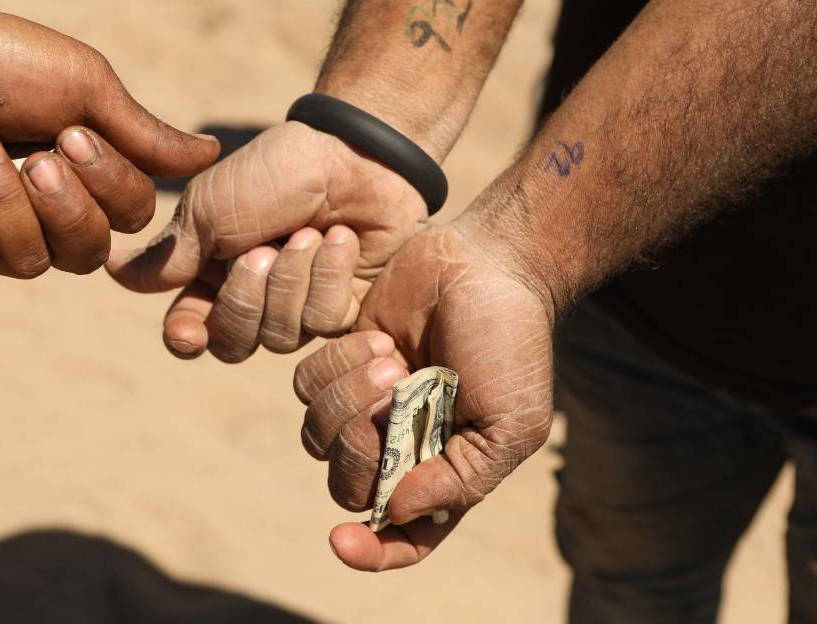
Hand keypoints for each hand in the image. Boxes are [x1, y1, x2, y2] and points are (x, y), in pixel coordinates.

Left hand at [0, 0, 218, 276]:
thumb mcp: (82, 86)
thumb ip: (142, 133)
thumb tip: (212, 155)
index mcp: (85, 175)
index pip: (128, 218)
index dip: (107, 186)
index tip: (71, 132)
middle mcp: (44, 213)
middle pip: (84, 254)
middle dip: (58, 203)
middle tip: (32, 151)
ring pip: (25, 262)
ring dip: (0, 198)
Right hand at [105, 121, 428, 360]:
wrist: (353, 151)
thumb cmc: (273, 171)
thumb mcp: (209, 207)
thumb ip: (168, 253)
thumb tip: (107, 268)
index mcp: (211, 270)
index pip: (189, 330)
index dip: (186, 337)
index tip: (187, 330)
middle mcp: (252, 294)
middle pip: (232, 343)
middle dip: (244, 299)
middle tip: (262, 250)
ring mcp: (299, 302)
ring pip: (280, 337)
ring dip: (291, 280)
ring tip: (306, 233)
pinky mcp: (344, 304)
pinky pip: (326, 322)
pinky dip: (329, 276)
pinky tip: (340, 239)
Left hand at [292, 218, 553, 570]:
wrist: (488, 264)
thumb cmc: (511, 344)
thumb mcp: (511, 423)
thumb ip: (460, 478)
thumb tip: (396, 512)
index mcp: (444, 473)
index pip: (401, 537)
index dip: (371, 552)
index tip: (341, 540)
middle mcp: (399, 446)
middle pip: (346, 483)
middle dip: (362, 441)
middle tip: (398, 384)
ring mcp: (365, 404)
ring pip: (317, 433)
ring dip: (348, 394)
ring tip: (391, 354)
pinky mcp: (339, 359)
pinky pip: (304, 383)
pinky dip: (334, 361)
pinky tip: (375, 336)